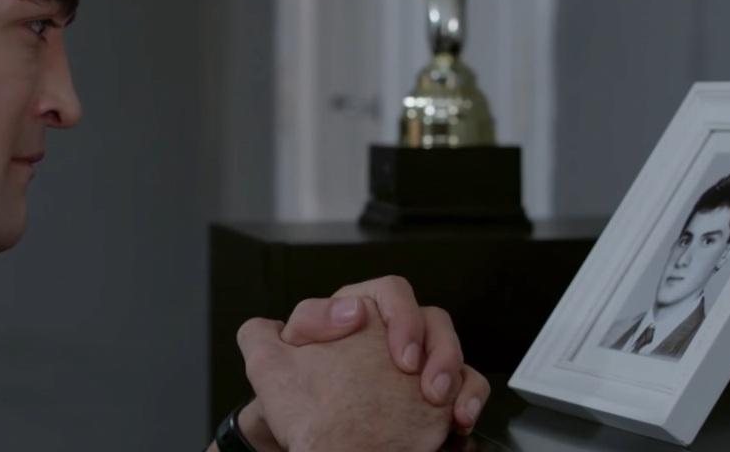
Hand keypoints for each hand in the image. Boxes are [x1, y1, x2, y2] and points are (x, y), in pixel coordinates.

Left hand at [238, 299, 451, 451]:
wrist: (318, 445)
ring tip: (436, 396)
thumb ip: (260, 339)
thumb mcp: (272, 370)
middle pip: (427, 316)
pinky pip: (467, 385)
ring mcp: (416, 366)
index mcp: (357, 318)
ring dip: (449, 366)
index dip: (390, 311)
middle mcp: (390, 337)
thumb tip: (269, 325)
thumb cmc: (298, 405)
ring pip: (450, 345)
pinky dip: (469, 397)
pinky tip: (458, 416)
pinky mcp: (434, 397)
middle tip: (409, 366)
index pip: (385, 293)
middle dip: (425, 338)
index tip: (377, 336)